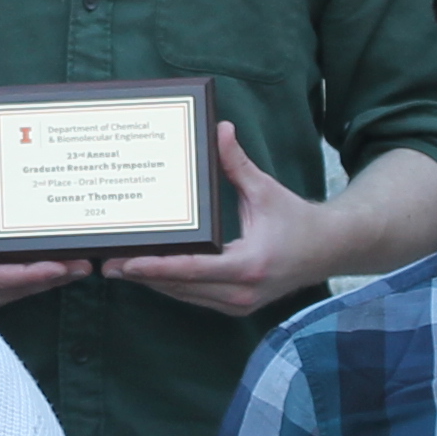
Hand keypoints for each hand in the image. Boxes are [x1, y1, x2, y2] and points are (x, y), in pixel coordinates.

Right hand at [0, 131, 87, 309]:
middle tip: (85, 263)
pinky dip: (28, 285)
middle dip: (50, 277)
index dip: (31, 273)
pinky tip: (52, 273)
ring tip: (78, 267)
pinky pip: (4, 297)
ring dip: (44, 283)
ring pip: (12, 297)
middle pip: (14, 291)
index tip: (59, 265)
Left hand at [101, 122, 339, 315]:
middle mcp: (242, 292)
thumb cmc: (298, 220)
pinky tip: (148, 274)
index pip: (192, 270)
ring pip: (185, 296)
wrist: (330, 250)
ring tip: (118, 268)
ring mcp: (240, 304)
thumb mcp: (266, 190)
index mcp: (248, 265)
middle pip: (181, 287)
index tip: (126, 263)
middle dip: (143, 276)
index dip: (156, 267)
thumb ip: (238, 165)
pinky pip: (195, 298)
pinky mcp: (237, 306)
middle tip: (106, 263)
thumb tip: (220, 129)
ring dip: (153, 283)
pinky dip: (172, 286)